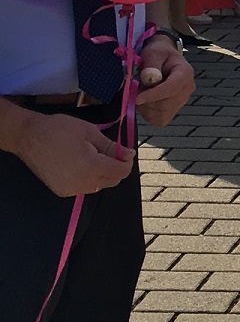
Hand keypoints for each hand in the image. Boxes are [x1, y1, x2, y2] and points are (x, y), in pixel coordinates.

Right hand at [15, 111, 135, 195]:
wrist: (28, 137)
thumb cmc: (59, 129)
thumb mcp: (90, 132)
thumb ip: (111, 146)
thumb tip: (129, 154)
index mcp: (92, 167)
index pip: (121, 172)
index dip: (127, 162)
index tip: (125, 152)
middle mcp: (82, 183)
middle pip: (112, 181)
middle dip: (116, 168)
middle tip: (109, 152)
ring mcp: (70, 190)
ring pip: (98, 186)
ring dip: (102, 175)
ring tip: (92, 157)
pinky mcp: (61, 191)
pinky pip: (83, 188)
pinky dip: (88, 179)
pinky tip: (79, 165)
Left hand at [135, 36, 194, 127]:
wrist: (163, 59)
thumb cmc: (158, 54)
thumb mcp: (153, 53)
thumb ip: (151, 65)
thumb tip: (149, 78)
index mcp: (185, 73)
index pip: (172, 88)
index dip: (154, 95)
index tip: (137, 98)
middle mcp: (187, 90)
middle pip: (165, 104)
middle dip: (146, 99)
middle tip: (136, 87)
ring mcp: (181, 102)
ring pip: (160, 114)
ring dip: (145, 106)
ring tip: (142, 91)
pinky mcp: (173, 111)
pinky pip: (158, 120)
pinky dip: (147, 113)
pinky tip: (146, 100)